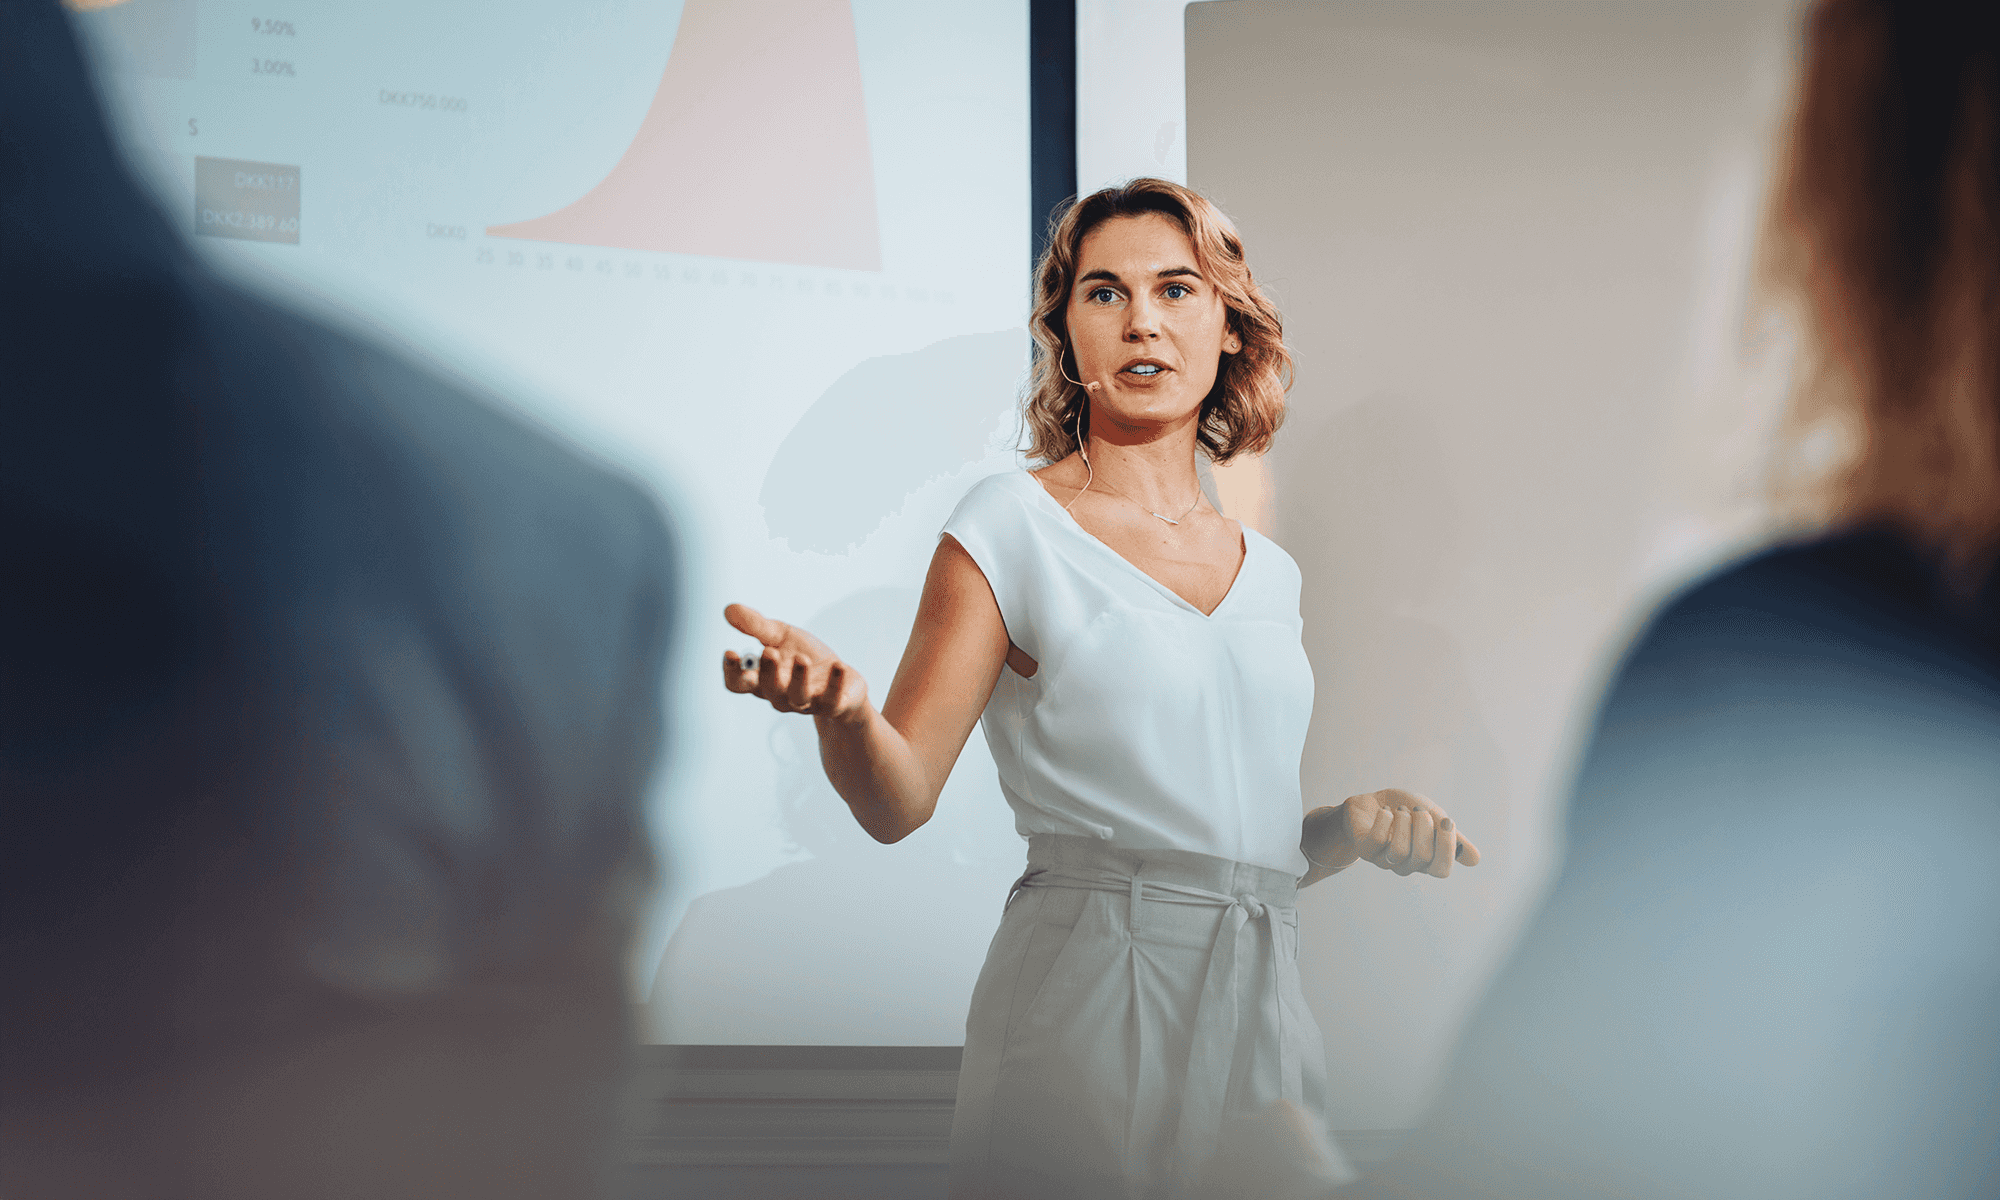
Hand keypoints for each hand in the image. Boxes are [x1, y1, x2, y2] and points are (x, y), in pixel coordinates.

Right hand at [720, 603, 868, 723]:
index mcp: (762, 680)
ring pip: (797, 697)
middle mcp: (780, 695)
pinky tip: (838, 665)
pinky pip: (832, 700)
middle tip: (769, 651)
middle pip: (767, 690)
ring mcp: (807, 702)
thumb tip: (728, 610)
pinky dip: (835, 684)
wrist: (842, 677)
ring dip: (799, 678)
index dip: (732, 672)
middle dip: (768, 672)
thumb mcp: (781, 636)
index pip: (738, 684)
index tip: (730, 652)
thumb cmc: (805, 657)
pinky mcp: (832, 704)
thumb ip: (756, 626)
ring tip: (801, 658)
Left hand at [1304, 788, 1480, 878]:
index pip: (1442, 870)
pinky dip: (1385, 820)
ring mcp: (1384, 860)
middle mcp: (1406, 865)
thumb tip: (1475, 860)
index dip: (1447, 845)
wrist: (1372, 802)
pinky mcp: (1365, 849)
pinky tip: (1385, 812)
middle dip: (1424, 826)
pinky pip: (1377, 840)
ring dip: (1403, 821)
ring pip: (1399, 850)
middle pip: (1423, 857)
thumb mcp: (1434, 818)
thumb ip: (1453, 837)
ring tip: (1400, 810)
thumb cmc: (1406, 812)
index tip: (1447, 820)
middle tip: (1417, 810)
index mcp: (1427, 861)